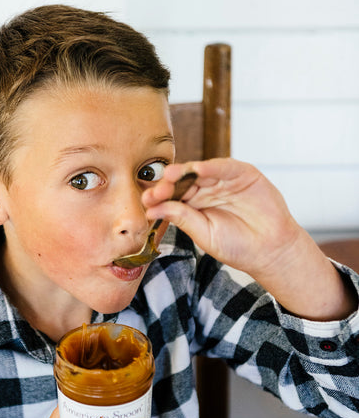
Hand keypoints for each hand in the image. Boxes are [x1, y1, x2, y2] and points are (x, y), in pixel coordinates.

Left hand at [143, 159, 356, 319]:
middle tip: (156, 188)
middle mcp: (206, 189)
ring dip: (185, 171)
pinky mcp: (243, 173)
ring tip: (170, 175)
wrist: (271, 251)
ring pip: (200, 170)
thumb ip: (182, 218)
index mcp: (193, 204)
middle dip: (168, 183)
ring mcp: (224, 180)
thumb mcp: (204, 234)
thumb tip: (152, 209)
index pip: (172, 195)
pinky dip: (212, 166)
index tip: (147, 201)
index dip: (159, 196)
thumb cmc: (237, 246)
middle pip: (182, 180)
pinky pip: (225, 166)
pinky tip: (199, 169)